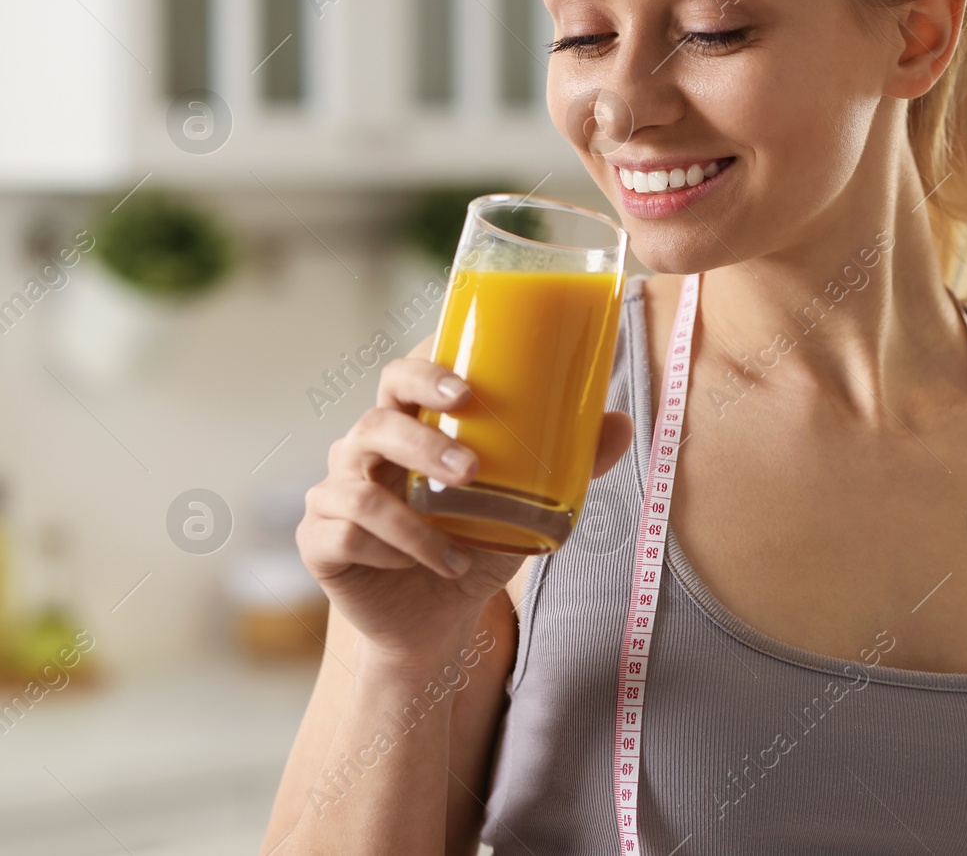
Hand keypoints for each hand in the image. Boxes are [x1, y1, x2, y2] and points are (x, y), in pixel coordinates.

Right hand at [297, 337, 632, 670]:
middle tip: (472, 469)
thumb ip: (570, 465)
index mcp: (409, 425)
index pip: (401, 377)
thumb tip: (620, 424)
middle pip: (375, 421)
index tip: (466, 387)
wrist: (438, 622)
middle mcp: (364, 450)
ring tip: (460, 549)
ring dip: (412, 518)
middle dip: (423, 440)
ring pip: (356, 485)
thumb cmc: (476, 543)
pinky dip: (392, 551)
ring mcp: (335, 493)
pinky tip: (431, 567)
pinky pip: (344, 533)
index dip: (424, 370)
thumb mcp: (528, 506)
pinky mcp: (321, 540)